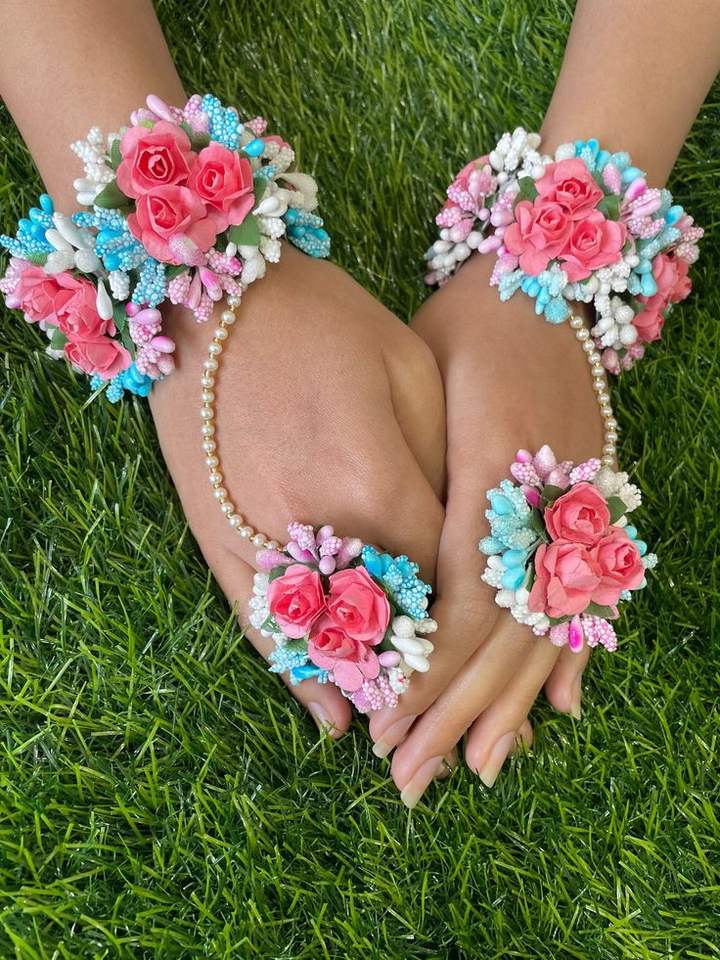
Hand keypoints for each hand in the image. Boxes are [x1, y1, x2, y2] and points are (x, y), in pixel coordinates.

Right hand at [149, 247, 446, 737]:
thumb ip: (438, 466)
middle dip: (433, 679)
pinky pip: (265, 631)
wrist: (215, 296)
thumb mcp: (408, 372)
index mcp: (379, 483)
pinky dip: (302, 680)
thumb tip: (456, 544)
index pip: (447, 581)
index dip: (476, 624)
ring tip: (407, 733)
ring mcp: (260, 544)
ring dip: (374, 694)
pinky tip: (331, 718)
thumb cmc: (324, 322)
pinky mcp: (218, 544)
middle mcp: (319, 531)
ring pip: (330, 647)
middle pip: (393, 631)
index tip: (500, 655)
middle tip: (467, 729)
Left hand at [369, 254, 604, 804]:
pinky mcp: (598, 511)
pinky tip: (558, 710)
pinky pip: (585, 600)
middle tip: (414, 777)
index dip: (427, 666)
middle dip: (456, 709)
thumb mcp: (421, 381)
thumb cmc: (464, 326)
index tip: (387, 722)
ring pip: (548, 628)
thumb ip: (412, 486)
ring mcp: (586, 510)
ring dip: (511, 706)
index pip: (464, 595)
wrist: (546, 283)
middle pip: (505, 630)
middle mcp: (553, 501)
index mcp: (501, 467)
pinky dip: (569, 658)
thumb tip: (389, 591)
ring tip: (484, 769)